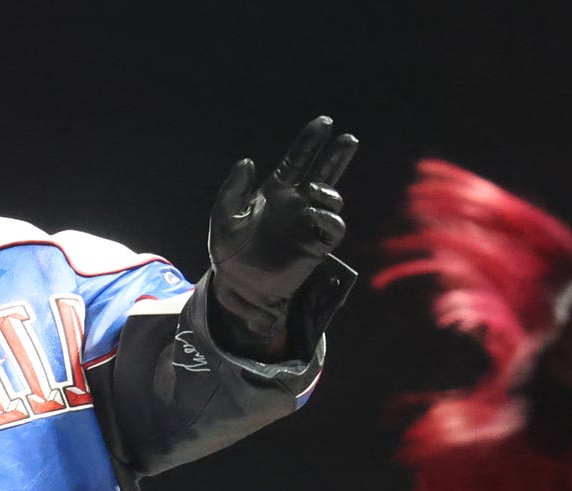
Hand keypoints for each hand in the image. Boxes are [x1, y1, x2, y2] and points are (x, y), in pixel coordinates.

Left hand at [209, 115, 357, 294]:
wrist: (237, 285)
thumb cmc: (228, 251)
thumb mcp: (223, 215)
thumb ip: (233, 188)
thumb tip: (247, 161)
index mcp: (275, 192)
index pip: (297, 161)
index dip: (309, 142)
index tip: (323, 123)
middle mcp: (296, 204)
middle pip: (323, 173)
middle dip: (335, 156)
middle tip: (348, 138)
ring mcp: (307, 224)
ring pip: (332, 199)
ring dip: (328, 191)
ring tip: (315, 188)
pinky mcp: (315, 245)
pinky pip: (332, 228)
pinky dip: (329, 217)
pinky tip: (315, 212)